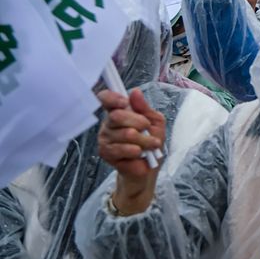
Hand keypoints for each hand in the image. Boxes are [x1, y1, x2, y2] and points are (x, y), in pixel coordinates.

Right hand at [97, 89, 163, 214]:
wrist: (150, 167)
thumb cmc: (152, 142)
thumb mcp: (154, 121)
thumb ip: (144, 108)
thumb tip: (135, 91)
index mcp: (119, 112)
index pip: (105, 98)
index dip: (112, 98)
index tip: (125, 102)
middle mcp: (108, 124)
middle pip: (117, 115)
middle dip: (139, 122)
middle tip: (148, 129)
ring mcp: (105, 138)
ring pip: (124, 133)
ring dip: (143, 140)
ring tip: (152, 145)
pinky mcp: (105, 153)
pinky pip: (121, 149)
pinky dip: (136, 150)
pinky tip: (140, 154)